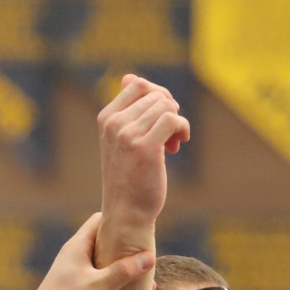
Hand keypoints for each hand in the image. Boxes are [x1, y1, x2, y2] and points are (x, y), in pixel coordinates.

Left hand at [33, 213, 156, 289]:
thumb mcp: (100, 286)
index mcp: (78, 245)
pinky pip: (98, 277)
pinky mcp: (76, 286)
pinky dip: (112, 280)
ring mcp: (75, 270)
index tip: (138, 227)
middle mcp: (75, 254)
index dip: (119, 220)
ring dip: (120, 266)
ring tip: (142, 273)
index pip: (100, 219)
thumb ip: (124, 271)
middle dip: (124, 246)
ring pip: (102, 261)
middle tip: (145, 251)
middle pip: (104, 240)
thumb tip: (148, 258)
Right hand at [97, 75, 189, 254]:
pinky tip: (179, 144)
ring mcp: (128, 135)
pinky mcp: (146, 148)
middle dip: (170, 110)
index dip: (158, 96)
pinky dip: (183, 129)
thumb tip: (129, 77)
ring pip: (166, 106)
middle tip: (171, 135)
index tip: (161, 118)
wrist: (127, 212)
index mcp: (106, 118)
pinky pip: (173, 120)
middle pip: (156, 94)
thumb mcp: (122, 138)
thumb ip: (128, 109)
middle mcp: (114, 124)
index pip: (138, 85)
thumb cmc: (128, 177)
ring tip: (174, 143)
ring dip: (177, 122)